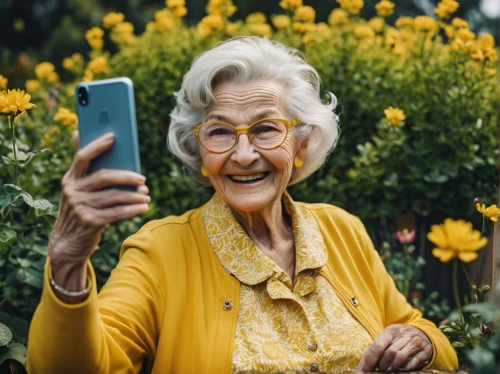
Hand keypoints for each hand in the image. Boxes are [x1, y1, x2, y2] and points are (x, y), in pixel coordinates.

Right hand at [48, 132, 149, 265]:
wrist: (67, 243)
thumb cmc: (79, 210)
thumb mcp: (76, 190)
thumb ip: (82, 166)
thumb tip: (78, 132)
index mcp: (69, 179)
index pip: (82, 157)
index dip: (97, 146)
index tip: (113, 137)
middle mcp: (72, 191)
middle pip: (104, 177)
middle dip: (127, 176)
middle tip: (143, 179)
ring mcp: (80, 207)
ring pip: (114, 196)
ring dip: (134, 196)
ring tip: (146, 195)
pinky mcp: (90, 222)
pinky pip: (117, 213)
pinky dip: (133, 210)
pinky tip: (144, 207)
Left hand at [356, 324, 431, 372]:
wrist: (423, 333)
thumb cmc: (400, 337)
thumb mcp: (389, 336)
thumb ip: (378, 347)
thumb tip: (364, 365)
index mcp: (391, 331)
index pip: (378, 345)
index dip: (370, 360)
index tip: (363, 371)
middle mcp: (403, 335)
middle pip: (389, 352)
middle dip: (382, 364)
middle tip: (379, 370)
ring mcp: (415, 342)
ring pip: (401, 357)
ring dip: (393, 367)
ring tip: (389, 370)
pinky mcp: (424, 351)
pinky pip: (414, 362)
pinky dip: (406, 368)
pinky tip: (401, 369)